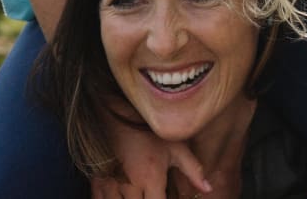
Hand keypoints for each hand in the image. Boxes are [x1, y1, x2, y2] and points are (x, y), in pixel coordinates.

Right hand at [92, 113, 210, 198]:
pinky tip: (122, 196)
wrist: (117, 116)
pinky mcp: (98, 183)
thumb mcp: (176, 147)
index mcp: (150, 180)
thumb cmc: (148, 132)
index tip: (166, 198)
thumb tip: (208, 188)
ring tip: (141, 193)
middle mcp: (130, 187)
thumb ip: (193, 170)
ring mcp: (111, 186)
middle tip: (154, 193)